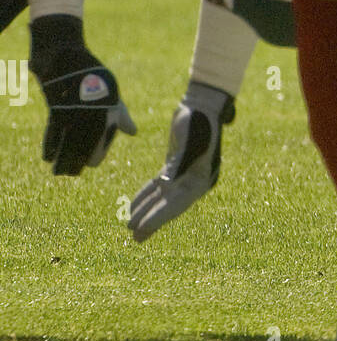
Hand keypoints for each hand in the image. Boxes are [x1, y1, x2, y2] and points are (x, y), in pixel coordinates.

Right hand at [30, 15, 135, 174]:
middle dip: (76, 162)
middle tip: (69, 172)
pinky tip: (47, 157)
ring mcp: (77, 114)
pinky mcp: (60, 109)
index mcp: (109, 116)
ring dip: (62, 160)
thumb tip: (134, 133)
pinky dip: (50, 146)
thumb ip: (121, 118)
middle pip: (83, 149)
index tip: (88, 164)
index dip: (94, 157)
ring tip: (58, 170)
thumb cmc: (96, 80)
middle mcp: (94, 117)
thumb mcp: (113, 98)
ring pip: (68, 144)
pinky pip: (53, 133)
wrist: (74, 61)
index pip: (100, 146)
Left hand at [128, 83, 234, 240]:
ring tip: (130, 228)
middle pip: (170, 205)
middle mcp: (195, 180)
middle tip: (134, 237)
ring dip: (147, 211)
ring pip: (163, 198)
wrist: (201, 103)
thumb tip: (168, 183)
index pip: (177, 203)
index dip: (159, 217)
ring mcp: (185, 174)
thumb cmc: (198, 119)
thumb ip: (181, 160)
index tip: (141, 228)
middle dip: (152, 220)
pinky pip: (159, 186)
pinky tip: (133, 207)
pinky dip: (146, 196)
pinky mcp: (176, 166)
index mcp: (202, 177)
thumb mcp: (190, 137)